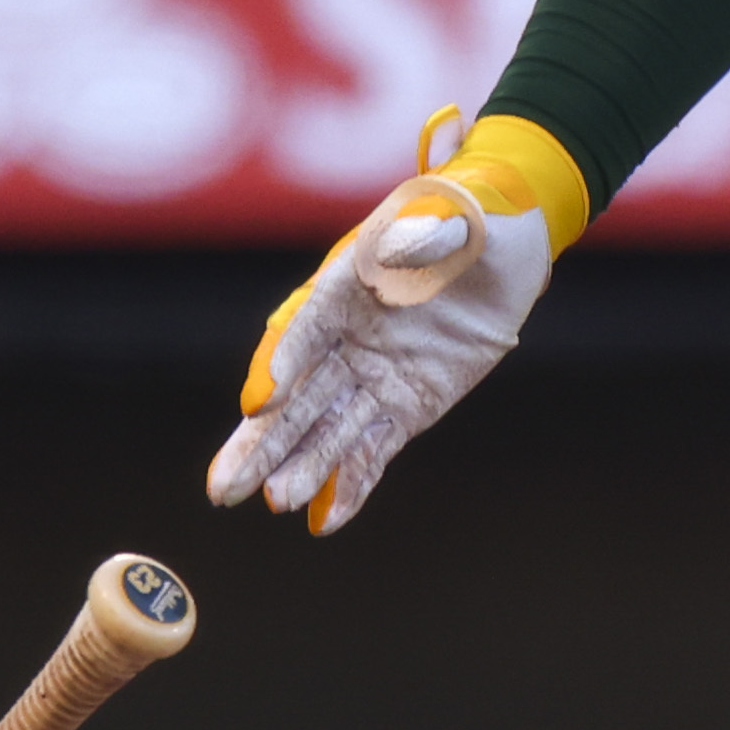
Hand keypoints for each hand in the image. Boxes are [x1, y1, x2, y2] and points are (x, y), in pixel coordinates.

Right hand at [206, 109, 589, 534]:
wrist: (507, 243)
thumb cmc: (474, 213)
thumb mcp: (462, 209)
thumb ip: (433, 225)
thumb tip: (408, 239)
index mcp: (346, 281)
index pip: (306, 325)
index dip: (283, 363)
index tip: (260, 401)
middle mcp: (347, 335)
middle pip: (295, 394)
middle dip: (261, 440)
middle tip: (222, 488)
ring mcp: (371, 374)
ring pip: (325, 428)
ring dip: (300, 466)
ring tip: (274, 503)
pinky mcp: (403, 405)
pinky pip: (372, 448)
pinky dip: (352, 482)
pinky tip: (325, 521)